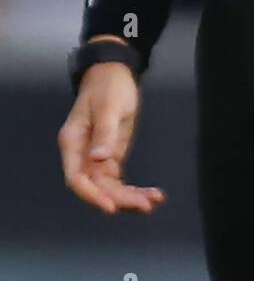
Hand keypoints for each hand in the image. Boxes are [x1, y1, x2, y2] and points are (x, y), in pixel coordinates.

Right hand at [58, 62, 165, 214]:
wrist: (115, 73)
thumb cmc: (108, 86)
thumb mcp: (108, 106)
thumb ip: (104, 132)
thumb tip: (98, 158)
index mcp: (73, 142)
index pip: (77, 177)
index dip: (91, 195)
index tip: (110, 207)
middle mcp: (82, 155)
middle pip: (97, 187)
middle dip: (120, 199)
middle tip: (145, 205)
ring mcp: (97, 159)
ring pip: (110, 188)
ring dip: (130, 198)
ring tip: (154, 201)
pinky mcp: (111, 158)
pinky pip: (121, 181)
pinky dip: (135, 190)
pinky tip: (154, 196)